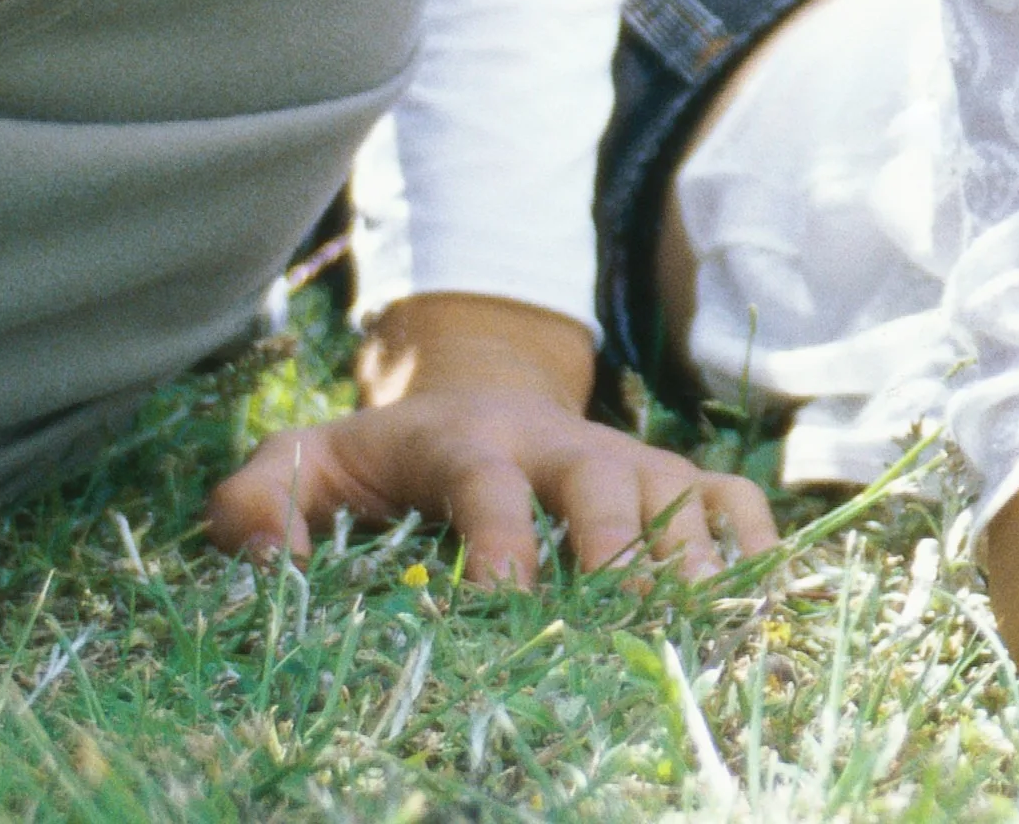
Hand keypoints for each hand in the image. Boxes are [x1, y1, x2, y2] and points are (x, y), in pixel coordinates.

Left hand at [205, 296, 776, 583]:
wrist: (470, 396)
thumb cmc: (376, 461)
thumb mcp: (299, 466)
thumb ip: (256, 503)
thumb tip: (268, 561)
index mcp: (465, 438)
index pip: (487, 480)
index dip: (500, 534)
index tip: (502, 598)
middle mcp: (558, 442)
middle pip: (602, 478)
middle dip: (617, 541)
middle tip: (624, 608)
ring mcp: (625, 458)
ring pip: (679, 490)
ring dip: (695, 552)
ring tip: (701, 622)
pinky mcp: (672, 478)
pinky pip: (734, 500)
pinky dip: (757, 544)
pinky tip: (762, 606)